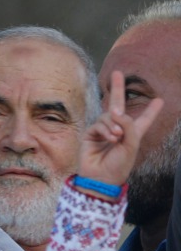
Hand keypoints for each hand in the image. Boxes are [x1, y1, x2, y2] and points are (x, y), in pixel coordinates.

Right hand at [77, 70, 162, 192]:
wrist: (100, 177)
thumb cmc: (119, 165)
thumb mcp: (131, 146)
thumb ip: (127, 125)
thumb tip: (115, 110)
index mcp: (133, 135)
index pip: (144, 120)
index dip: (151, 111)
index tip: (160, 100)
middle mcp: (118, 130)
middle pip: (119, 106)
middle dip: (118, 89)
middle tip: (117, 73)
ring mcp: (104, 130)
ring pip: (108, 116)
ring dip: (114, 125)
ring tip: (116, 137)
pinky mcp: (91, 133)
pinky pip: (99, 123)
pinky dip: (106, 129)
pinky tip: (110, 138)